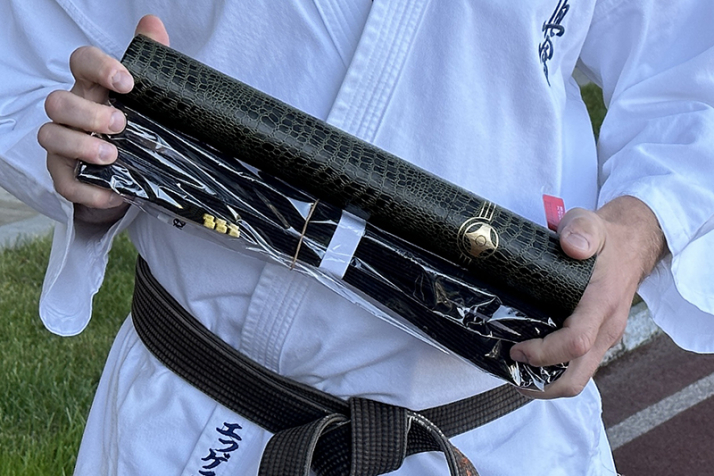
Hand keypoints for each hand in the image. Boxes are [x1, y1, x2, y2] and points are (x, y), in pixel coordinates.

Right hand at [37, 15, 169, 223]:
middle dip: (87, 112)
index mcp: (93, 87)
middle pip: (58, 101)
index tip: (127, 81)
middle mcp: (73, 112)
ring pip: (50, 135)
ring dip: (79, 145)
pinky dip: (87, 190)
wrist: (134, 172)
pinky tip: (114, 193)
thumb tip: (153, 25)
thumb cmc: (137, 125)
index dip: (99, 67)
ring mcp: (64, 143)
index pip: (81, 62)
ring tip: (112, 155)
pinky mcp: (66, 175)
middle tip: (120, 123)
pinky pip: (64, 182)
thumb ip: (151, 60)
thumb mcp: (149, 96)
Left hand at [510, 195, 665, 398]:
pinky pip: (577, 366)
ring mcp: (604, 337)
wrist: (632, 244)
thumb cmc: (605, 237)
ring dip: (546, 382)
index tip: (516, 349)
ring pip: (578, 377)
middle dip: (542, 386)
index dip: (544, 353)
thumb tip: (572, 245)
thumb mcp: (590, 223)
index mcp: (602, 303)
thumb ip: (580, 230)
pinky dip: (554, 370)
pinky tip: (530, 359)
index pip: (576, 342)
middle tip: (510, 374)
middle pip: (577, 377)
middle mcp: (606, 327)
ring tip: (514, 371)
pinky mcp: (598, 338)